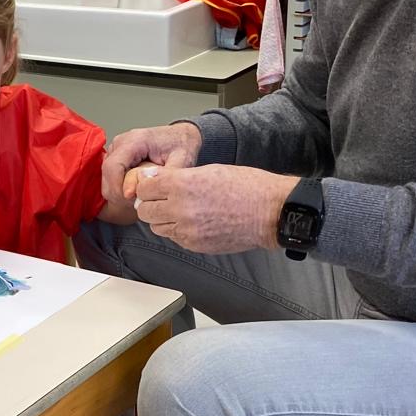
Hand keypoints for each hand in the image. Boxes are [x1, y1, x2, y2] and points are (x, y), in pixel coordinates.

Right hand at [102, 123, 201, 204]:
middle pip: (106, 174)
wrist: (180, 136)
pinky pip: (109, 176)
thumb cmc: (181, 145)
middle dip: (118, 193)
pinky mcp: (115, 156)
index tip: (131, 200)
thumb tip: (145, 191)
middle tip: (138, 201)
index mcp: (135, 140)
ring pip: (105, 177)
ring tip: (139, 195)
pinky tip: (135, 190)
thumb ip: (164, 177)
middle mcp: (120, 142)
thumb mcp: (181, 161)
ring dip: (118, 191)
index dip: (117, 187)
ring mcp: (115, 148)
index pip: (113, 167)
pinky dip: (118, 187)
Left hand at [131, 163, 297, 253]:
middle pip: (145, 210)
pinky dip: (177, 231)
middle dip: (151, 204)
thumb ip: (177, 177)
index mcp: (182, 185)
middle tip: (162, 200)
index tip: (153, 186)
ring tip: (179, 211)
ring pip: (156, 227)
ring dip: (162, 219)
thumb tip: (152, 178)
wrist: (270, 212)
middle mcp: (180, 208)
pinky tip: (193, 222)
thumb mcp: (209, 170)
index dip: (148, 186)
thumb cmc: (246, 187)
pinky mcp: (195, 244)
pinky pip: (174, 238)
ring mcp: (187, 230)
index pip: (145, 188)